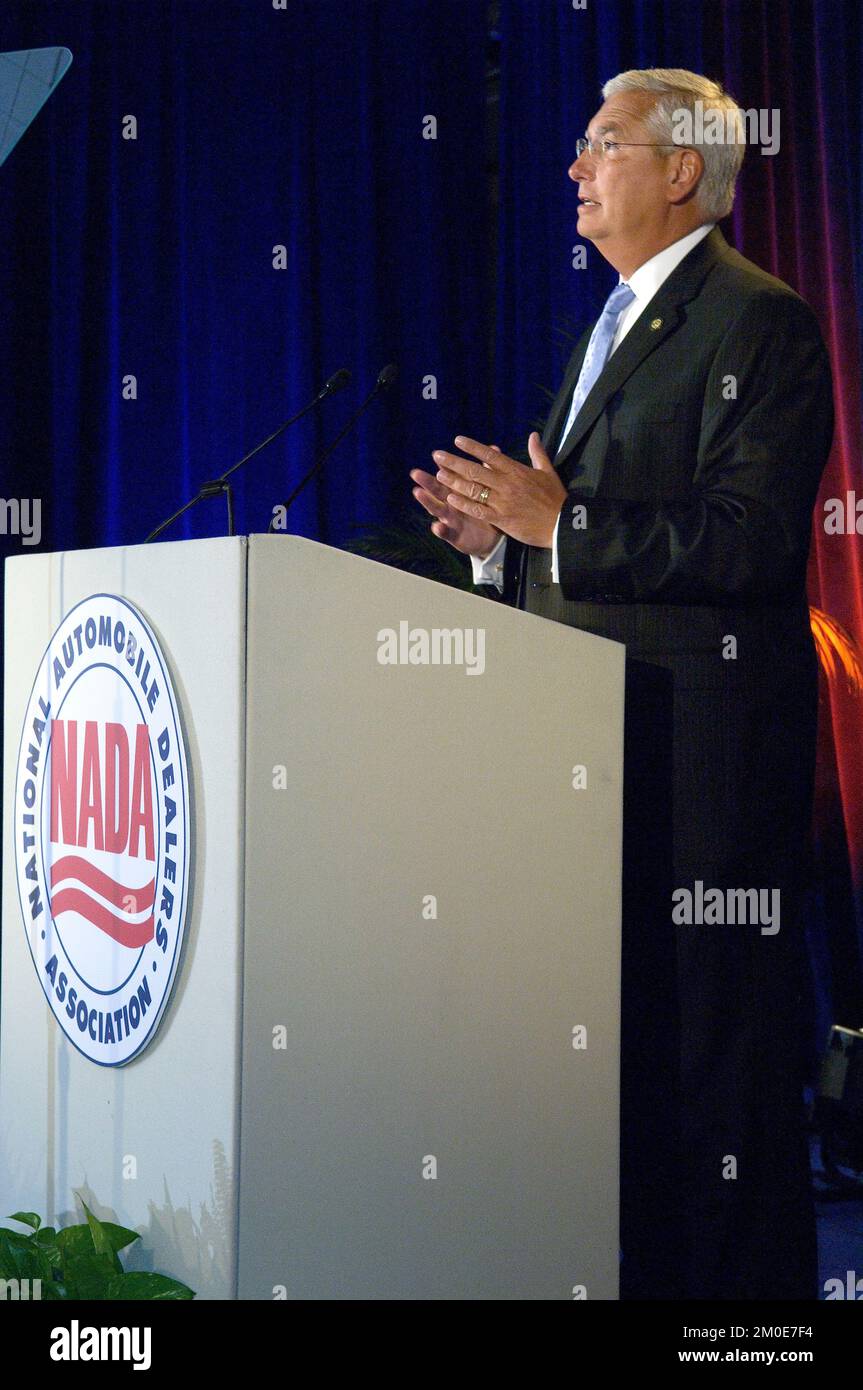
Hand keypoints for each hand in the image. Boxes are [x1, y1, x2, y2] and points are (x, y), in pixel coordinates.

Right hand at [410, 459, 501, 557]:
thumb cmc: (488, 511)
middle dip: (426, 482)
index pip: (449, 477)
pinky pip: (446, 533)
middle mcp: (451, 504)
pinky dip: (440, 530)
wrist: (492, 539)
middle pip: (437, 491)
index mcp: (459, 492)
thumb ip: (486, 472)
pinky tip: (436, 527)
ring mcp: (450, 520)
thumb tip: (493, 447)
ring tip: (417, 492)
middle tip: (415, 472)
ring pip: (437, 509)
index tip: (436, 455)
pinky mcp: (453, 536)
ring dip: (427, 501)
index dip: (443, 467)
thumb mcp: (487, 491)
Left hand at [431, 432, 566, 547]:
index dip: (472, 447)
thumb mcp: (548, 472)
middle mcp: (506, 484)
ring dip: (454, 481)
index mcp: (517, 471)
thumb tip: (533, 435)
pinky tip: (450, 498)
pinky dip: (464, 503)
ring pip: (473, 489)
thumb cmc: (555, 498)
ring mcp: (502, 502)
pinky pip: (478, 509)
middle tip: (437, 455)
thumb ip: (537, 453)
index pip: (490, 455)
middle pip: (476, 470)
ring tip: (439, 474)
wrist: (561, 524)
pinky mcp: (501, 518)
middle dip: (454, 462)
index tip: (457, 440)